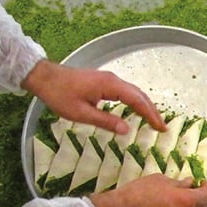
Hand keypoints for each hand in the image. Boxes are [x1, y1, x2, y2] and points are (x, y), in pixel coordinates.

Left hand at [21, 60, 165, 134]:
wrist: (44, 77)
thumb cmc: (59, 95)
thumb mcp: (81, 113)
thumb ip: (105, 121)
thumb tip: (127, 130)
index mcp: (110, 86)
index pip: (137, 101)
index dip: (150, 115)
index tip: (160, 128)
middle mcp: (113, 80)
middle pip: (139, 95)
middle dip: (152, 112)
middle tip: (162, 128)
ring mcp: (109, 79)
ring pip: (134, 92)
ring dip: (146, 106)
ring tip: (154, 121)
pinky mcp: (104, 81)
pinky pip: (126, 92)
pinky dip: (136, 102)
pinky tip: (137, 110)